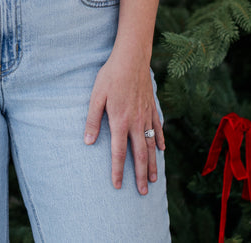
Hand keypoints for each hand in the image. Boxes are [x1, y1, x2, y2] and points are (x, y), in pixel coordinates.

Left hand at [83, 49, 163, 192]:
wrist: (132, 58)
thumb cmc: (110, 75)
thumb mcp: (96, 96)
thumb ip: (92, 120)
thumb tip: (88, 141)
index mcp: (120, 121)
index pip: (119, 152)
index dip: (118, 170)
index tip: (117, 186)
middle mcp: (136, 122)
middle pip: (140, 154)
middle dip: (141, 175)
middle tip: (143, 192)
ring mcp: (146, 115)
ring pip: (151, 144)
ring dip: (153, 163)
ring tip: (154, 179)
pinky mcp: (152, 107)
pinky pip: (158, 128)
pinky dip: (160, 140)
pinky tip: (162, 150)